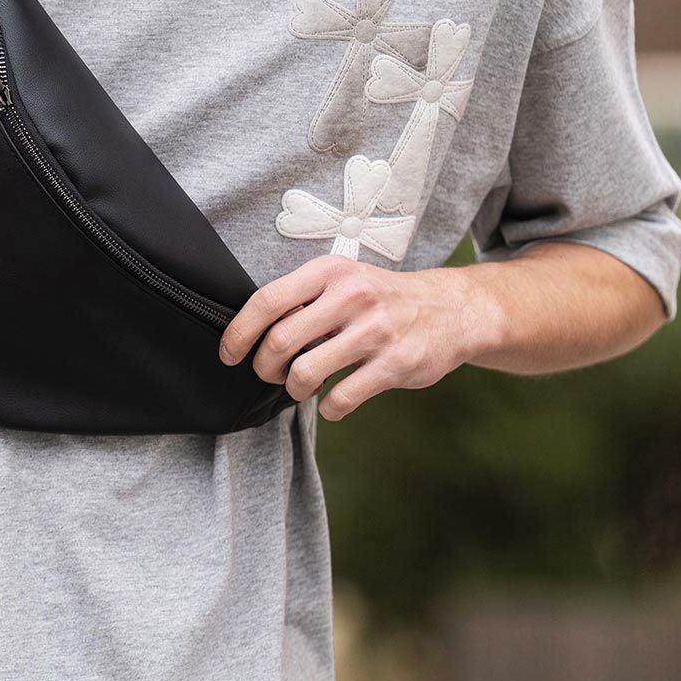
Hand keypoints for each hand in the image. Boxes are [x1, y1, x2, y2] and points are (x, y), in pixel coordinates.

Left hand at [216, 256, 481, 421]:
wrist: (452, 309)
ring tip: (303, 386)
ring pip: (306, 373)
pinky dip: (329, 407)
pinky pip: (341, 398)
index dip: (239, 333)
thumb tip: (253, 331)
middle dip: (264, 367)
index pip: (267, 301)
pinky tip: (334, 401)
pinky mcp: (396, 363)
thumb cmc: (384, 298)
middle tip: (270, 374)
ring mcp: (376, 331)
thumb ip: (304, 299)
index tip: (229, 354)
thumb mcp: (344, 280)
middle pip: (280, 341)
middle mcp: (352, 297)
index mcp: (331, 272)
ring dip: (295, 389)